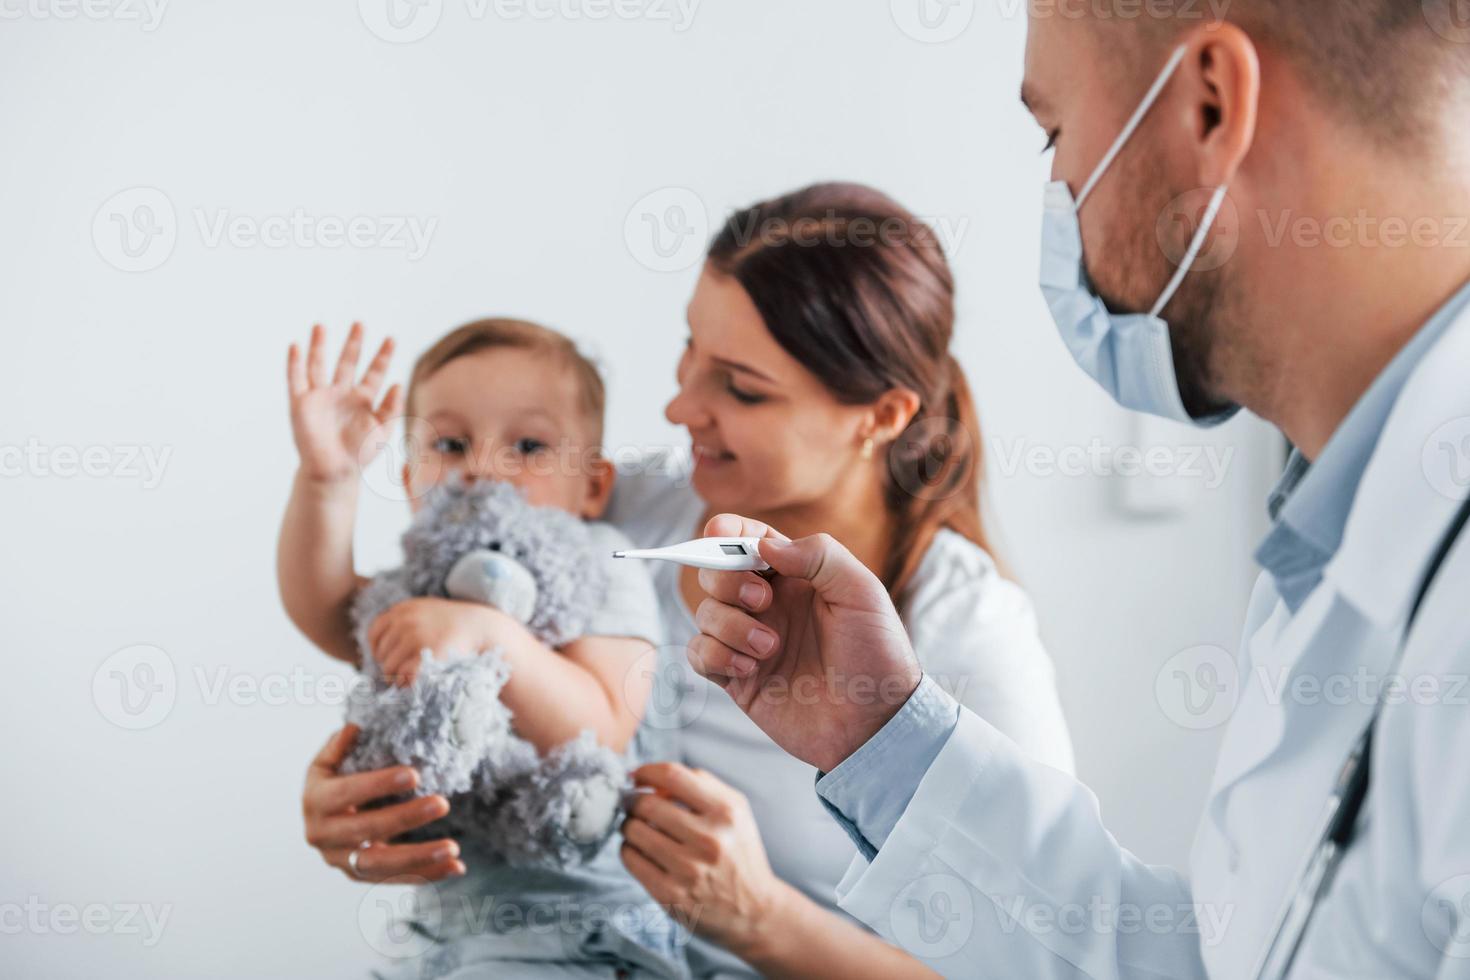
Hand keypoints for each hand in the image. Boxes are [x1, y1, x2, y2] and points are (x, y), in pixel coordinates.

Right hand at [287, 323, 401, 484]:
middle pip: (347, 362)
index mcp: (363, 400)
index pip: (374, 372)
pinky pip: (296, 379)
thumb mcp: (383, 431)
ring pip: (319, 365)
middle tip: (360, 324)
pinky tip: (296, 346)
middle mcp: (341, 394)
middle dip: (354, 344)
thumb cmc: (360, 454)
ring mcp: (321, 396)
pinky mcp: (301, 404)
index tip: (392, 338)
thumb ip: (392, 408)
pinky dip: (294, 363)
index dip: (383, 356)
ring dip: (319, 346)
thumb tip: (400, 384)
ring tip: (320, 326)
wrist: (334, 472)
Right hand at [302, 725, 465, 882]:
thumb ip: (341, 745)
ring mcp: (340, 859)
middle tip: (443, 803)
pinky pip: (394, 879)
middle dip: (406, 818)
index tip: (414, 774)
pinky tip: (456, 867)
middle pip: (366, 830)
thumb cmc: (334, 780)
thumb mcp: (329, 760)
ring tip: (453, 848)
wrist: (322, 817)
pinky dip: (427, 875)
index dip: (378, 784)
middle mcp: (322, 835)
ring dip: (419, 858)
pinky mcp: (359, 875)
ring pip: (380, 864)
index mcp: (316, 800)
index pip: (347, 793)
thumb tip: (356, 727)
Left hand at [366, 597, 503, 685]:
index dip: (376, 648)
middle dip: (389, 665)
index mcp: (403, 610)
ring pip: (390, 667)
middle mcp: (405, 621)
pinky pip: (405, 676)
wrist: (481, 627)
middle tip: (402, 671)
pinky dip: (407, 683)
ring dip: (397, 676)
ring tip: (409, 678)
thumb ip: (404, 619)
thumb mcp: (426, 610)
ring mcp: (415, 638)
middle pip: (381, 653)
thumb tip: (379, 643)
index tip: (385, 657)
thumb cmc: (454, 623)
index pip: (374, 632)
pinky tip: (414, 683)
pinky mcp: (425, 655)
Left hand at [620, 763, 791, 959]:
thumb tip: (653, 780)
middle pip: (646, 804)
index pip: (673, 776)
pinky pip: (631, 859)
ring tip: (638, 828)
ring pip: (634, 831)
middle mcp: (709, 840)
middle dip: (633, 800)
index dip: (647, 771)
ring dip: (629, 825)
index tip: (637, 776)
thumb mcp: (736, 811)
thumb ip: (701, 784)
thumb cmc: (738, 853)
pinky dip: (628, 849)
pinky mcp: (670, 895)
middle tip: (632, 804)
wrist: (754, 910)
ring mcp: (688, 870)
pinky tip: (640, 850)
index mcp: (726, 813)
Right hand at [688, 515, 921, 772]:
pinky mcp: (738, 679)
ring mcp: (749, 641)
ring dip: (729, 625)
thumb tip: (765, 545)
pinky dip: (715, 655)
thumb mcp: (861, 592)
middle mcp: (767, 606)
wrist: (876, 721)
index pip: (749, 541)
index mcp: (796, 577)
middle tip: (762, 602)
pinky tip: (750, 668)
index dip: (727, 531)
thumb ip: (819, 556)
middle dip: (726, 581)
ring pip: (705, 613)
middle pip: (715, 573)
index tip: (718, 531)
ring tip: (770, 648)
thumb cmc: (877, 653)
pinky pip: (699, 655)